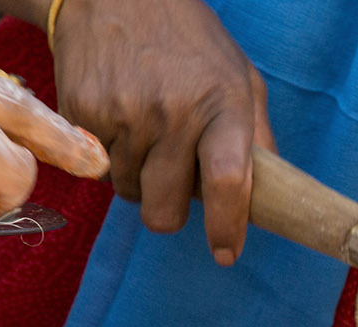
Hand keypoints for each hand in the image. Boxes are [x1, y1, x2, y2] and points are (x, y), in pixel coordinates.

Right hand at [51, 0, 273, 263]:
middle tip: (171, 187)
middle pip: (166, 209)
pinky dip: (109, 154)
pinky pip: (97, 165)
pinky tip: (119, 115)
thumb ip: (257, 134)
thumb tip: (273, 192)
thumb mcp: (239, 76)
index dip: (227, 228)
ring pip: (128, 192)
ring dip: (137, 178)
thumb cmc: (189, 41)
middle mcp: (174, 113)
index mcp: (223, 107)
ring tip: (145, 133)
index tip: (225, 254)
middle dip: (168, 212)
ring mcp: (125, 113)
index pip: (228, 184)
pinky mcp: (84, 111)